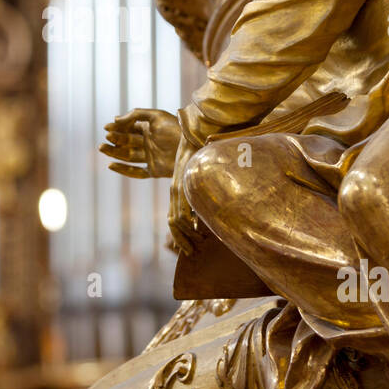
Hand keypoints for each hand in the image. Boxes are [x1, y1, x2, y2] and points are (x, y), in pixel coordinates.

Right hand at [99, 108, 180, 178]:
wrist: (192, 146)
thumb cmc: (176, 128)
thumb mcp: (156, 116)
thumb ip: (135, 115)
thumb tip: (115, 119)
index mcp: (150, 129)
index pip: (129, 129)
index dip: (118, 128)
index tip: (107, 128)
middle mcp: (149, 143)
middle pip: (127, 142)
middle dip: (115, 139)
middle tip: (106, 137)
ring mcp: (151, 157)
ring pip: (128, 156)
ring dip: (114, 153)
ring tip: (102, 148)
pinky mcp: (154, 170)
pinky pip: (136, 172)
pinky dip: (123, 170)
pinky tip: (111, 165)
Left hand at [167, 134, 204, 254]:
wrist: (194, 135)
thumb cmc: (200, 155)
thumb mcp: (200, 176)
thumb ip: (203, 190)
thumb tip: (214, 205)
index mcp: (178, 190)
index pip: (173, 218)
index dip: (178, 235)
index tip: (185, 247)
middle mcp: (176, 191)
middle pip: (173, 223)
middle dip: (180, 240)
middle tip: (189, 253)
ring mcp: (178, 188)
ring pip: (176, 220)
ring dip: (184, 235)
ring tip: (193, 247)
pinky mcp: (182, 185)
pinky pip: (182, 209)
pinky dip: (187, 223)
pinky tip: (196, 231)